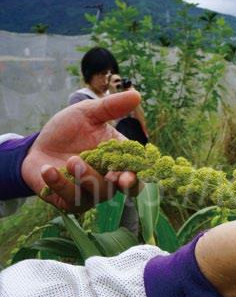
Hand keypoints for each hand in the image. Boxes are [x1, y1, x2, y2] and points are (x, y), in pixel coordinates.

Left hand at [21, 91, 142, 212]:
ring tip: (69, 160)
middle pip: (120, 188)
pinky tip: (47, 170)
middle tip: (110, 175)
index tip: (129, 175)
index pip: (136, 172)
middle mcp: (109, 179)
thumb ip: (111, 107)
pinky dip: (59, 184)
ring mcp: (91, 192)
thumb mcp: (87, 113)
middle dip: (115, 183)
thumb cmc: (68, 130)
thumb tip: (136, 94)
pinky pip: (70, 198)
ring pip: (96, 193)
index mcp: (119, 159)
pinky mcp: (70, 201)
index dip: (136, 176)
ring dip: (84, 178)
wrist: (37, 146)